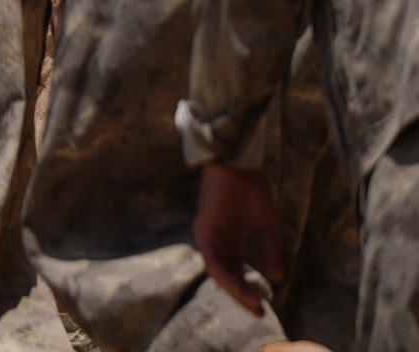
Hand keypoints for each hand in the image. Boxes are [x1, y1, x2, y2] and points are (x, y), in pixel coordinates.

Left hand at [195, 162, 283, 315]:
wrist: (240, 165)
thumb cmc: (251, 189)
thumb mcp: (266, 226)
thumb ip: (268, 250)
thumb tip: (275, 278)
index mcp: (230, 241)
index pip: (236, 273)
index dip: (249, 290)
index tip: (265, 306)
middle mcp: (217, 242)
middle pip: (226, 277)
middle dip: (242, 296)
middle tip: (259, 312)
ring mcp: (209, 237)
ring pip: (218, 272)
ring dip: (234, 289)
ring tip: (252, 303)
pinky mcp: (204, 230)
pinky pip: (212, 259)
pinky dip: (225, 275)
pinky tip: (240, 287)